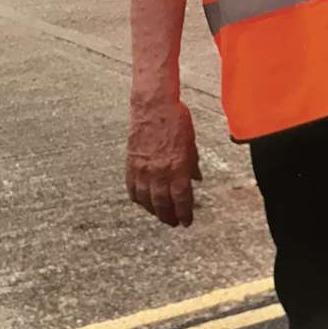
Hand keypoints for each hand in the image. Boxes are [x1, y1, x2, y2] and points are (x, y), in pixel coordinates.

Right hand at [126, 96, 201, 227]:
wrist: (153, 106)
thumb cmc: (176, 120)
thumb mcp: (192, 143)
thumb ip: (193, 164)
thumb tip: (196, 180)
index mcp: (178, 167)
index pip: (182, 199)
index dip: (184, 213)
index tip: (187, 222)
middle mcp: (159, 171)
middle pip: (163, 203)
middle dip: (169, 216)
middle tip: (173, 223)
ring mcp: (143, 168)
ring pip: (146, 199)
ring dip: (153, 211)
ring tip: (159, 216)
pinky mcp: (131, 163)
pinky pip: (132, 187)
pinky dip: (137, 198)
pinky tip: (142, 202)